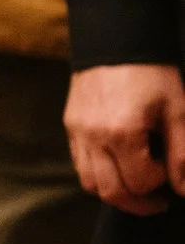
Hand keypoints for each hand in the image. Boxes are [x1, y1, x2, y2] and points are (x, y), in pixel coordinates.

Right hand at [66, 64, 184, 215]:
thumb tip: (183, 188)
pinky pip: (79, 164)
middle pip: (111, 191)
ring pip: (89, 182)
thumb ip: (182, 153)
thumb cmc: (152, 74)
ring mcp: (77, 132)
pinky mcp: (70, 126)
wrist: (115, 41)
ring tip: (137, 188)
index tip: (172, 168)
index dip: (161, 183)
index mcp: (122, 132)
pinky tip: (118, 166)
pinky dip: (99, 175)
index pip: (140, 181)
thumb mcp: (178, 111)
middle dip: (138, 203)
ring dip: (115, 193)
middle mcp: (93, 136)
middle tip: (159, 202)